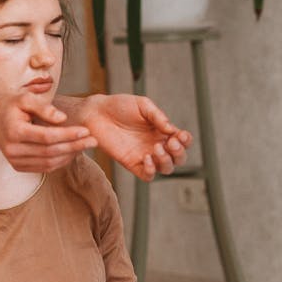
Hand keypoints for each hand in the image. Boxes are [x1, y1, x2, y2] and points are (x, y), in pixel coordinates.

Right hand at [0, 92, 97, 172]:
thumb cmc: (9, 106)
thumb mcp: (24, 98)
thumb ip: (43, 107)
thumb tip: (62, 118)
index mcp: (14, 131)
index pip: (47, 137)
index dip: (68, 134)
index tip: (86, 130)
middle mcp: (13, 150)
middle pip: (50, 151)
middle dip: (74, 146)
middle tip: (93, 140)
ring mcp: (15, 161)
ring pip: (49, 162)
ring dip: (70, 155)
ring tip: (85, 145)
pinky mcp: (18, 167)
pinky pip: (44, 167)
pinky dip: (60, 161)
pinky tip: (72, 151)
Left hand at [69, 94, 191, 180]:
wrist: (96, 113)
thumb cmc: (119, 106)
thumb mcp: (142, 105)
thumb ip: (158, 116)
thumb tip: (172, 130)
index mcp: (161, 131)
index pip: (182, 141)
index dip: (186, 141)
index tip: (180, 135)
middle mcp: (155, 144)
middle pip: (178, 158)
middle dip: (179, 153)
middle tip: (170, 143)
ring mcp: (144, 155)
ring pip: (166, 168)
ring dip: (166, 161)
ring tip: (156, 148)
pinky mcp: (131, 163)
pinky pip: (147, 175)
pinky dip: (151, 170)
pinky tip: (146, 157)